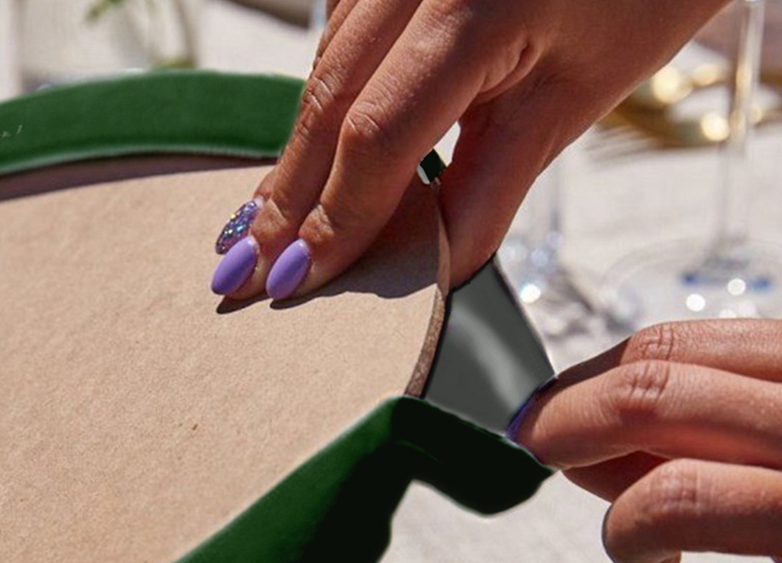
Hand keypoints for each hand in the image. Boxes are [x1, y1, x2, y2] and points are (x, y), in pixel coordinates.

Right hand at [210, 0, 725, 299]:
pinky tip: (304, 159)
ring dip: (294, 157)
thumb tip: (427, 268)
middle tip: (236, 273)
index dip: (332, 220)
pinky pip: (342, 37)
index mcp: (470, 4)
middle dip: (284, 199)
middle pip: (327, 103)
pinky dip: (322, 108)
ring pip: (325, 69)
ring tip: (258, 229)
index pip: (374, 137)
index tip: (293, 283)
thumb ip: (492, 185)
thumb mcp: (579, 93)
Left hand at [510, 319, 781, 562]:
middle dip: (567, 425)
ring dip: (626, 531)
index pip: (674, 352)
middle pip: (655, 399)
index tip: (540, 412)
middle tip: (538, 450)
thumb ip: (722, 422)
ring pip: (670, 497)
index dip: (581, 381)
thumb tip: (587, 435)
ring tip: (645, 555)